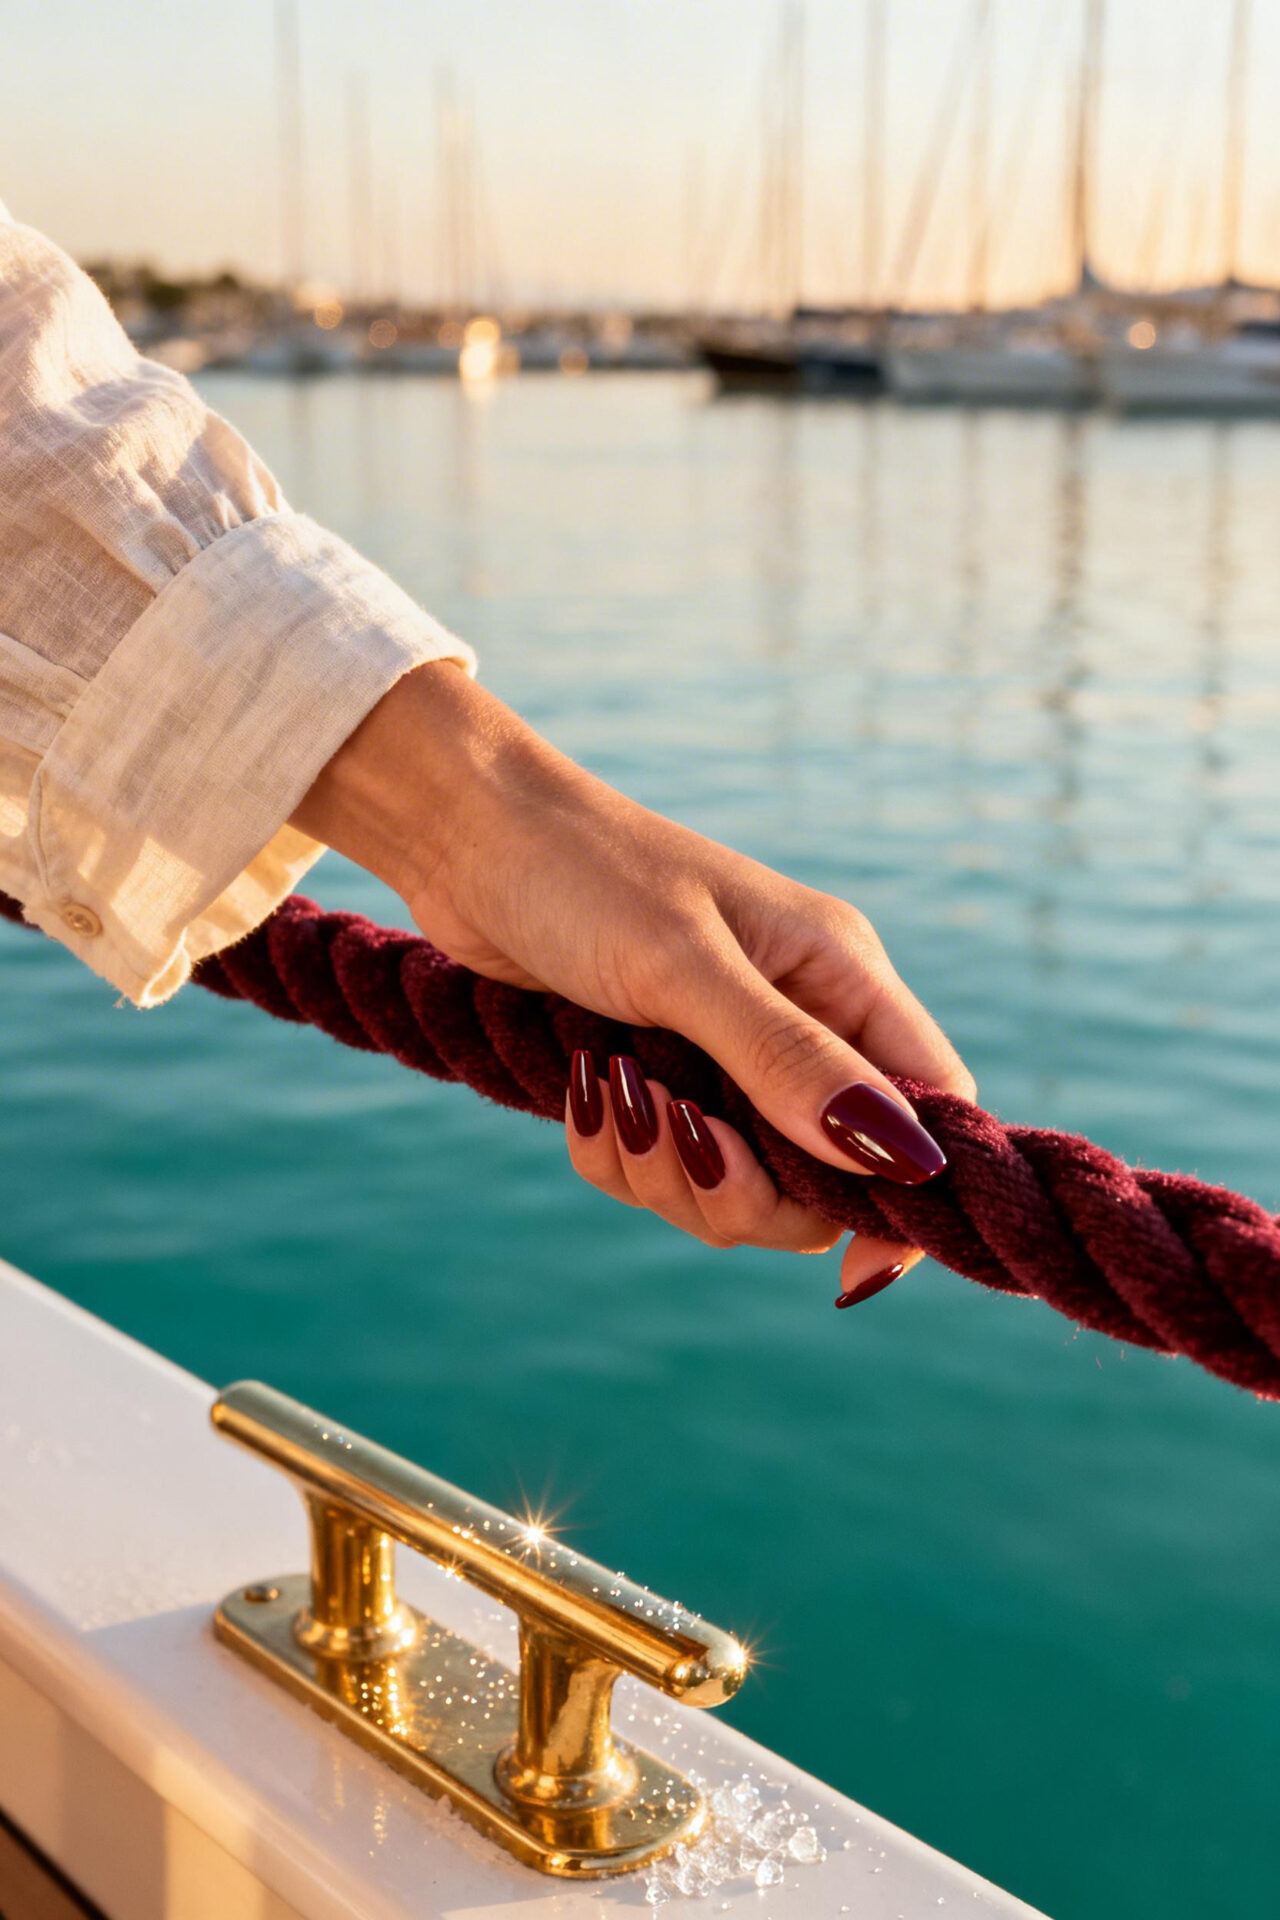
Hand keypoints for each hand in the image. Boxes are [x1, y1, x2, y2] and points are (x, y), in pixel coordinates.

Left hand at [293, 664, 974, 1299]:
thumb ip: (783, 1058)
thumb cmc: (581, 872)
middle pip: (825, 1179)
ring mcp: (723, 1056)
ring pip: (738, 1188)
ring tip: (607, 1092)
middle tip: (678, 1143)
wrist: (466, 836)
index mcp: (836, 976)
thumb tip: (897, 1156)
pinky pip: (661, 1170)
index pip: (927, 1102)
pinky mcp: (656, 1078)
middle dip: (746, 1191)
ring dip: (666, 1171)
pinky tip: (580, 1090)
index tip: (857, 1270)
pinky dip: (616, 1153)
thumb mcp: (682, 965)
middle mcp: (796, 1023)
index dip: (910, 1194)